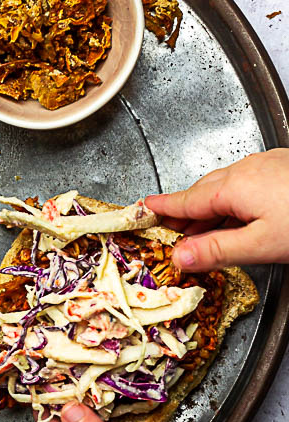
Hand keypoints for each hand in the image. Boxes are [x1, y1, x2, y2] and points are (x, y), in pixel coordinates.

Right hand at [144, 148, 288, 270]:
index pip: (187, 200)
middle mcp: (248, 168)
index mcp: (236, 186)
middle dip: (185, 210)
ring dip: (210, 206)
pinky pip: (247, 181)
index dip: (164, 207)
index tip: (147, 207)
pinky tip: (240, 215)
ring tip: (202, 229)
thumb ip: (218, 250)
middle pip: (204, 191)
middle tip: (170, 228)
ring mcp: (268, 164)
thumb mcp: (262, 245)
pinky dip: (233, 199)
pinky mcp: (283, 167)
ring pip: (227, 185)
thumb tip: (181, 257)